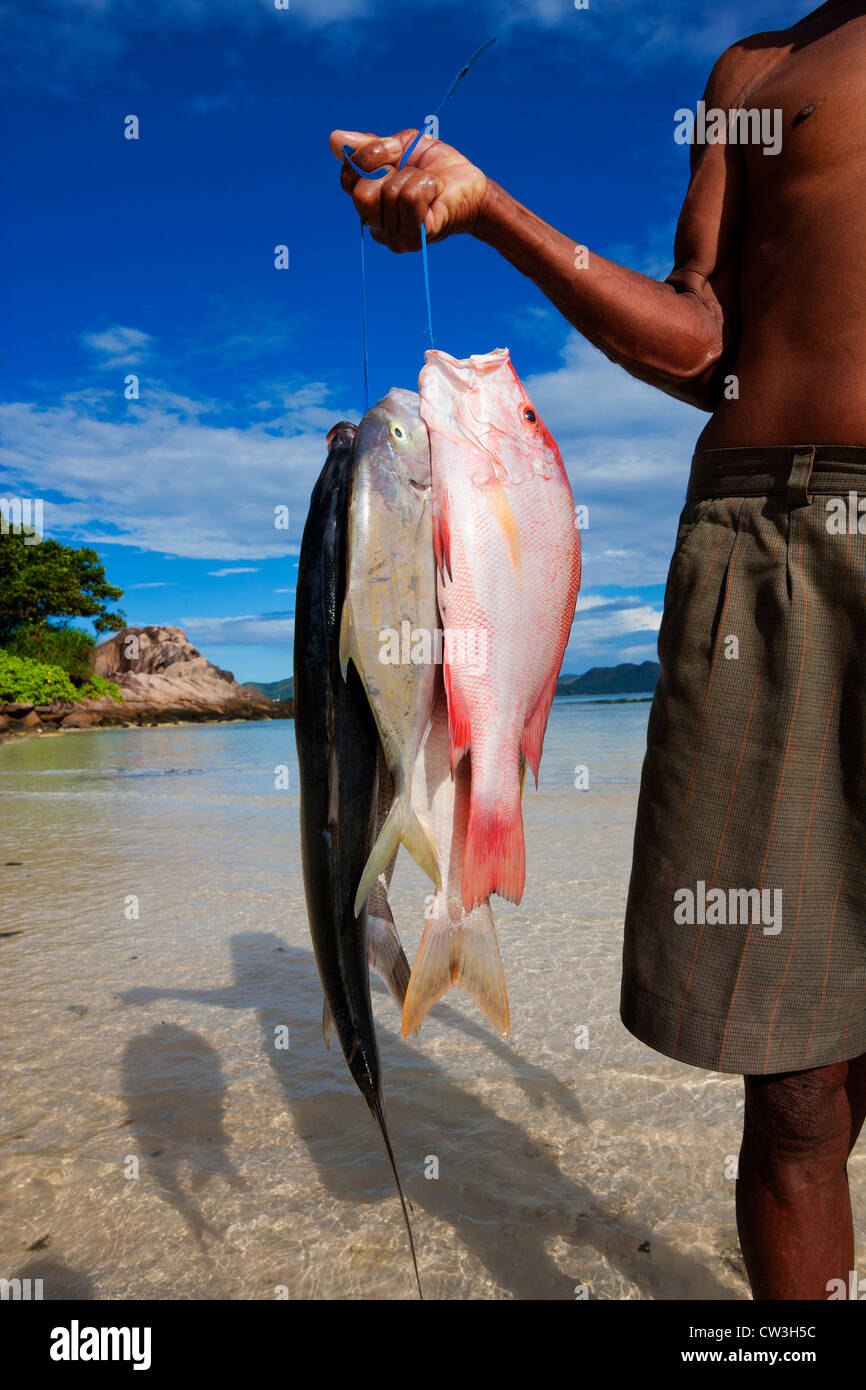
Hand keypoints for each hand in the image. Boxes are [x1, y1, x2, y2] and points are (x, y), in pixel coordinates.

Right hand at [328, 128, 488, 251]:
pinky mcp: (414, 239)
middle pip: (361, 194)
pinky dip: (426, 185)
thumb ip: (371, 147)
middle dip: (390, 171)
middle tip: (412, 172)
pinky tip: (435, 192)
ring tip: (429, 184)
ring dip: (414, 177)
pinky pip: (409, 199)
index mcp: (370, 202)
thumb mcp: (403, 147)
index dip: (368, 158)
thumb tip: (334, 139)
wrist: (473, 186)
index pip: (348, 180)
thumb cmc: (439, 169)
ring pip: (389, 193)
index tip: (393, 151)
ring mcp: (394, 237)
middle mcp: (377, 224)